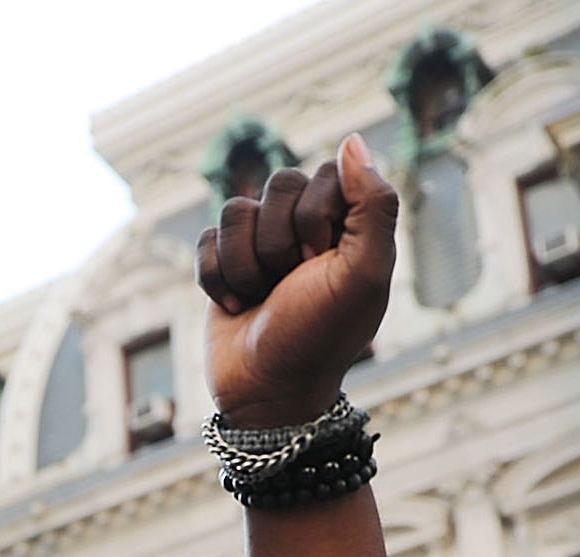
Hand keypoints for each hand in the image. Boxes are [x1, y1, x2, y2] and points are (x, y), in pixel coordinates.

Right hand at [197, 133, 397, 428]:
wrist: (267, 393)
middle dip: (278, 242)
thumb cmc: (320, 339)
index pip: (325, 174)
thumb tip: (351, 140)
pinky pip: (206, 239)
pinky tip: (236, 306)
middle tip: (292, 283)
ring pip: (236, 209)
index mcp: (348, 225)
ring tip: (261, 299)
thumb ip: (373, 205)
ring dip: (245, 264)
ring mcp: (262, 245)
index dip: (316, 217)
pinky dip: (217, 278)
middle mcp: (305, 227)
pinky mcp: (224, 264)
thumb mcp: (365, 275)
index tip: (321, 263)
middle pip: (277, 184)